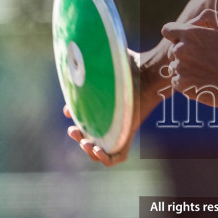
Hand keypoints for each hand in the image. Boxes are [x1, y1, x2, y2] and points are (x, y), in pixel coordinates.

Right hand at [63, 48, 160, 166]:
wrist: (150, 73)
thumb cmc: (131, 66)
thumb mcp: (105, 67)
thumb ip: (89, 65)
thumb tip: (70, 58)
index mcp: (106, 107)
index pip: (87, 119)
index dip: (75, 119)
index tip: (68, 111)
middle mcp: (112, 119)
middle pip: (91, 137)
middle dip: (78, 137)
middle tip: (72, 130)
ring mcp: (120, 129)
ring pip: (101, 150)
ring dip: (89, 151)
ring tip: (84, 143)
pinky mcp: (129, 134)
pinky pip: (119, 157)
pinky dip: (106, 159)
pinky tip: (97, 150)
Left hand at [160, 9, 217, 106]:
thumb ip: (207, 17)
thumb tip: (191, 23)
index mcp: (190, 33)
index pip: (168, 30)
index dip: (176, 34)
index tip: (186, 40)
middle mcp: (181, 50)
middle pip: (172, 50)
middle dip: (184, 52)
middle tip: (203, 59)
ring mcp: (180, 69)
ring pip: (174, 66)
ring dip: (185, 67)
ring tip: (205, 71)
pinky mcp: (181, 85)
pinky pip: (176, 81)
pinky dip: (186, 82)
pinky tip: (202, 81)